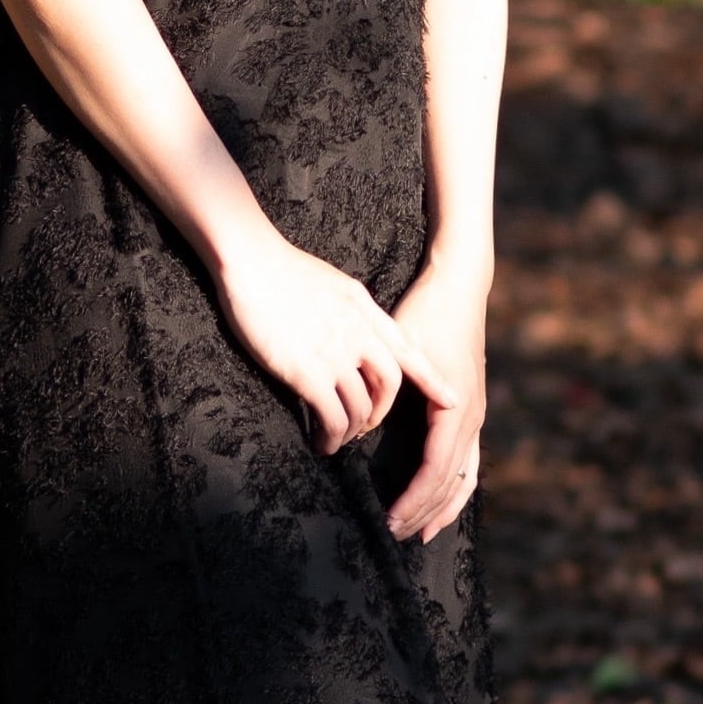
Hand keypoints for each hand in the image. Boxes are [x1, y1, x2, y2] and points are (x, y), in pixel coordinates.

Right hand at [215, 219, 449, 454]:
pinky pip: (332, 416)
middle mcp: (358, 335)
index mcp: (366, 312)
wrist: (252, 261)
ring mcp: (335, 355)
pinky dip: (331, 437)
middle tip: (364, 425)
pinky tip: (321, 442)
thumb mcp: (336, 284)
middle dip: (381, 413)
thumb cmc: (283, 269)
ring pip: (362, 408)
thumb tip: (359, 327)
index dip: (432, 380)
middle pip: (389, 385)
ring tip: (337, 439)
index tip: (450, 400)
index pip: (409, 350)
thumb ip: (354, 310)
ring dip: (352, 430)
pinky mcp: (308, 373)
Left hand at [383, 255, 487, 541]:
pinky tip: (437, 501)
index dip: (412, 500)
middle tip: (392, 534)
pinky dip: (454, 488)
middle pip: (450, 482)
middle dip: (424, 512)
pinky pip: (468, 462)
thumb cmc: (425, 314)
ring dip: (443, 508)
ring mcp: (474, 416)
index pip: (435, 470)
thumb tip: (364, 427)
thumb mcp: (402, 349)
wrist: (459, 288)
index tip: (388, 521)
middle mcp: (470, 418)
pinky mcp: (470, 411)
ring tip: (419, 533)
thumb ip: (386, 389)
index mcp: (453, 409)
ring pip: (465, 477)